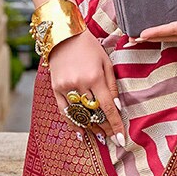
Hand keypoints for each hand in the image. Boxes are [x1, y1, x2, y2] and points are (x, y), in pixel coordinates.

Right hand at [46, 29, 126, 144]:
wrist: (64, 36)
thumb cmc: (90, 48)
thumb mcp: (106, 63)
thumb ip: (112, 86)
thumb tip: (117, 108)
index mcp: (95, 77)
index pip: (108, 108)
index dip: (115, 125)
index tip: (121, 139)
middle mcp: (79, 84)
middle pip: (94, 114)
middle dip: (104, 128)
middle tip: (112, 139)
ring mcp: (65, 87)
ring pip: (79, 114)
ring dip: (90, 128)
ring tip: (99, 136)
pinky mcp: (55, 88)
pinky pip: (64, 111)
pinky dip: (72, 123)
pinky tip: (80, 133)